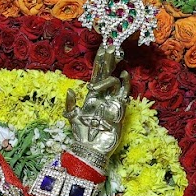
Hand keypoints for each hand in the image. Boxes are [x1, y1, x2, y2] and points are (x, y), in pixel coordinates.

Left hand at [64, 45, 129, 168]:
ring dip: (108, 75)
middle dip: (108, 61)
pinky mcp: (118, 110)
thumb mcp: (72, 119)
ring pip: (113, 83)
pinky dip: (124, 84)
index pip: (97, 75)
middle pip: (106, 75)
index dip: (100, 62)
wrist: (91, 149)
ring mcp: (111, 102)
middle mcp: (102, 97)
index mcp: (91, 96)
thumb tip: (71, 90)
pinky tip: (123, 74)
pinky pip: (123, 94)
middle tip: (110, 46)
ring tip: (104, 76)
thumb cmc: (81, 135)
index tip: (103, 48)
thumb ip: (71, 105)